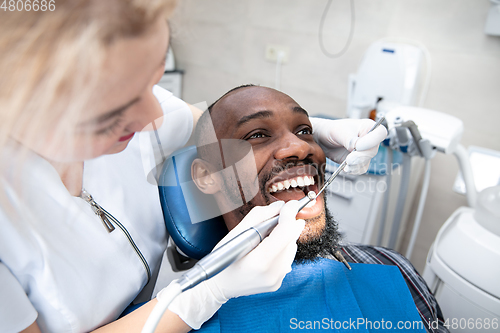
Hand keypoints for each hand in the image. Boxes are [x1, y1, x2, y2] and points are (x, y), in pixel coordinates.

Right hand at [162, 200, 304, 328]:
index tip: (291, 203)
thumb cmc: (223, 258)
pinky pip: (287, 258)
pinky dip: (282, 248)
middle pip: (291, 239)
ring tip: (267, 236)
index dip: (289, 214)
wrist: (218, 286)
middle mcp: (272, 273)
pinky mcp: (278, 282)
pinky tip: (268, 248)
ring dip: (284, 236)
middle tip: (279, 215)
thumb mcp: (235, 232)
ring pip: (292, 247)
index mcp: (260, 261)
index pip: (285, 232)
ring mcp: (276, 279)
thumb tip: (279, 207)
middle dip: (287, 224)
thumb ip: (259, 216)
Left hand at [310, 118, 386, 173]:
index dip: (371, 141)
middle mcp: (369, 140)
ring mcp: (365, 151)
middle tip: (348, 159)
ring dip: (355, 165)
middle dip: (360, 157)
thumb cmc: (332, 130)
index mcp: (368, 127)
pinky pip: (360, 169)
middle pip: (373, 151)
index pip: (380, 134)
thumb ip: (350, 140)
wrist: (323, 139)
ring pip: (366, 162)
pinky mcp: (358, 161)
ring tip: (345, 162)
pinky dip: (352, 169)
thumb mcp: (340, 131)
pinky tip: (345, 167)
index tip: (358, 146)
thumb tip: (357, 148)